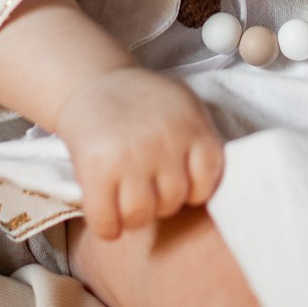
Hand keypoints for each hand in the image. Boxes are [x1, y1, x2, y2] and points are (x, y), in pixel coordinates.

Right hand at [53, 66, 225, 239]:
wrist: (93, 81)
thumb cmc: (145, 103)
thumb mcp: (183, 107)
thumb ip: (200, 143)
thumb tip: (213, 192)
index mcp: (191, 126)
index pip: (207, 184)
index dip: (191, 189)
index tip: (176, 181)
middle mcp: (163, 140)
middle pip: (172, 203)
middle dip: (159, 201)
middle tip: (147, 186)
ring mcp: (128, 155)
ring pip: (141, 215)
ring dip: (133, 215)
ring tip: (127, 197)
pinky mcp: (95, 167)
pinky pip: (107, 221)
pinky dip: (107, 226)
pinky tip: (107, 214)